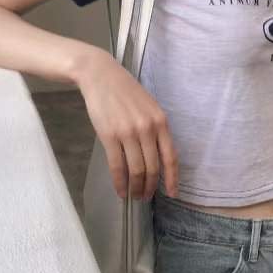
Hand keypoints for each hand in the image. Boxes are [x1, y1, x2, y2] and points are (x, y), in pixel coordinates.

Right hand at [76, 48, 178, 201]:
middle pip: (153, 167)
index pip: (170, 157)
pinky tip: (120, 190)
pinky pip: (117, 166)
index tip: (172, 193)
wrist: (100, 75)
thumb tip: (158, 157)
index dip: (172, 178)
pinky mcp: (109, 136)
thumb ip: (155, 129)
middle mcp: (147, 128)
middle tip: (145, 197)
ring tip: (133, 196)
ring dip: (136, 187)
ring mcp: (128, 133)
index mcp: (161, 121)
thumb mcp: (149, 107)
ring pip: (136, 170)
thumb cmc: (125, 91)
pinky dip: (119, 182)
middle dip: (150, 187)